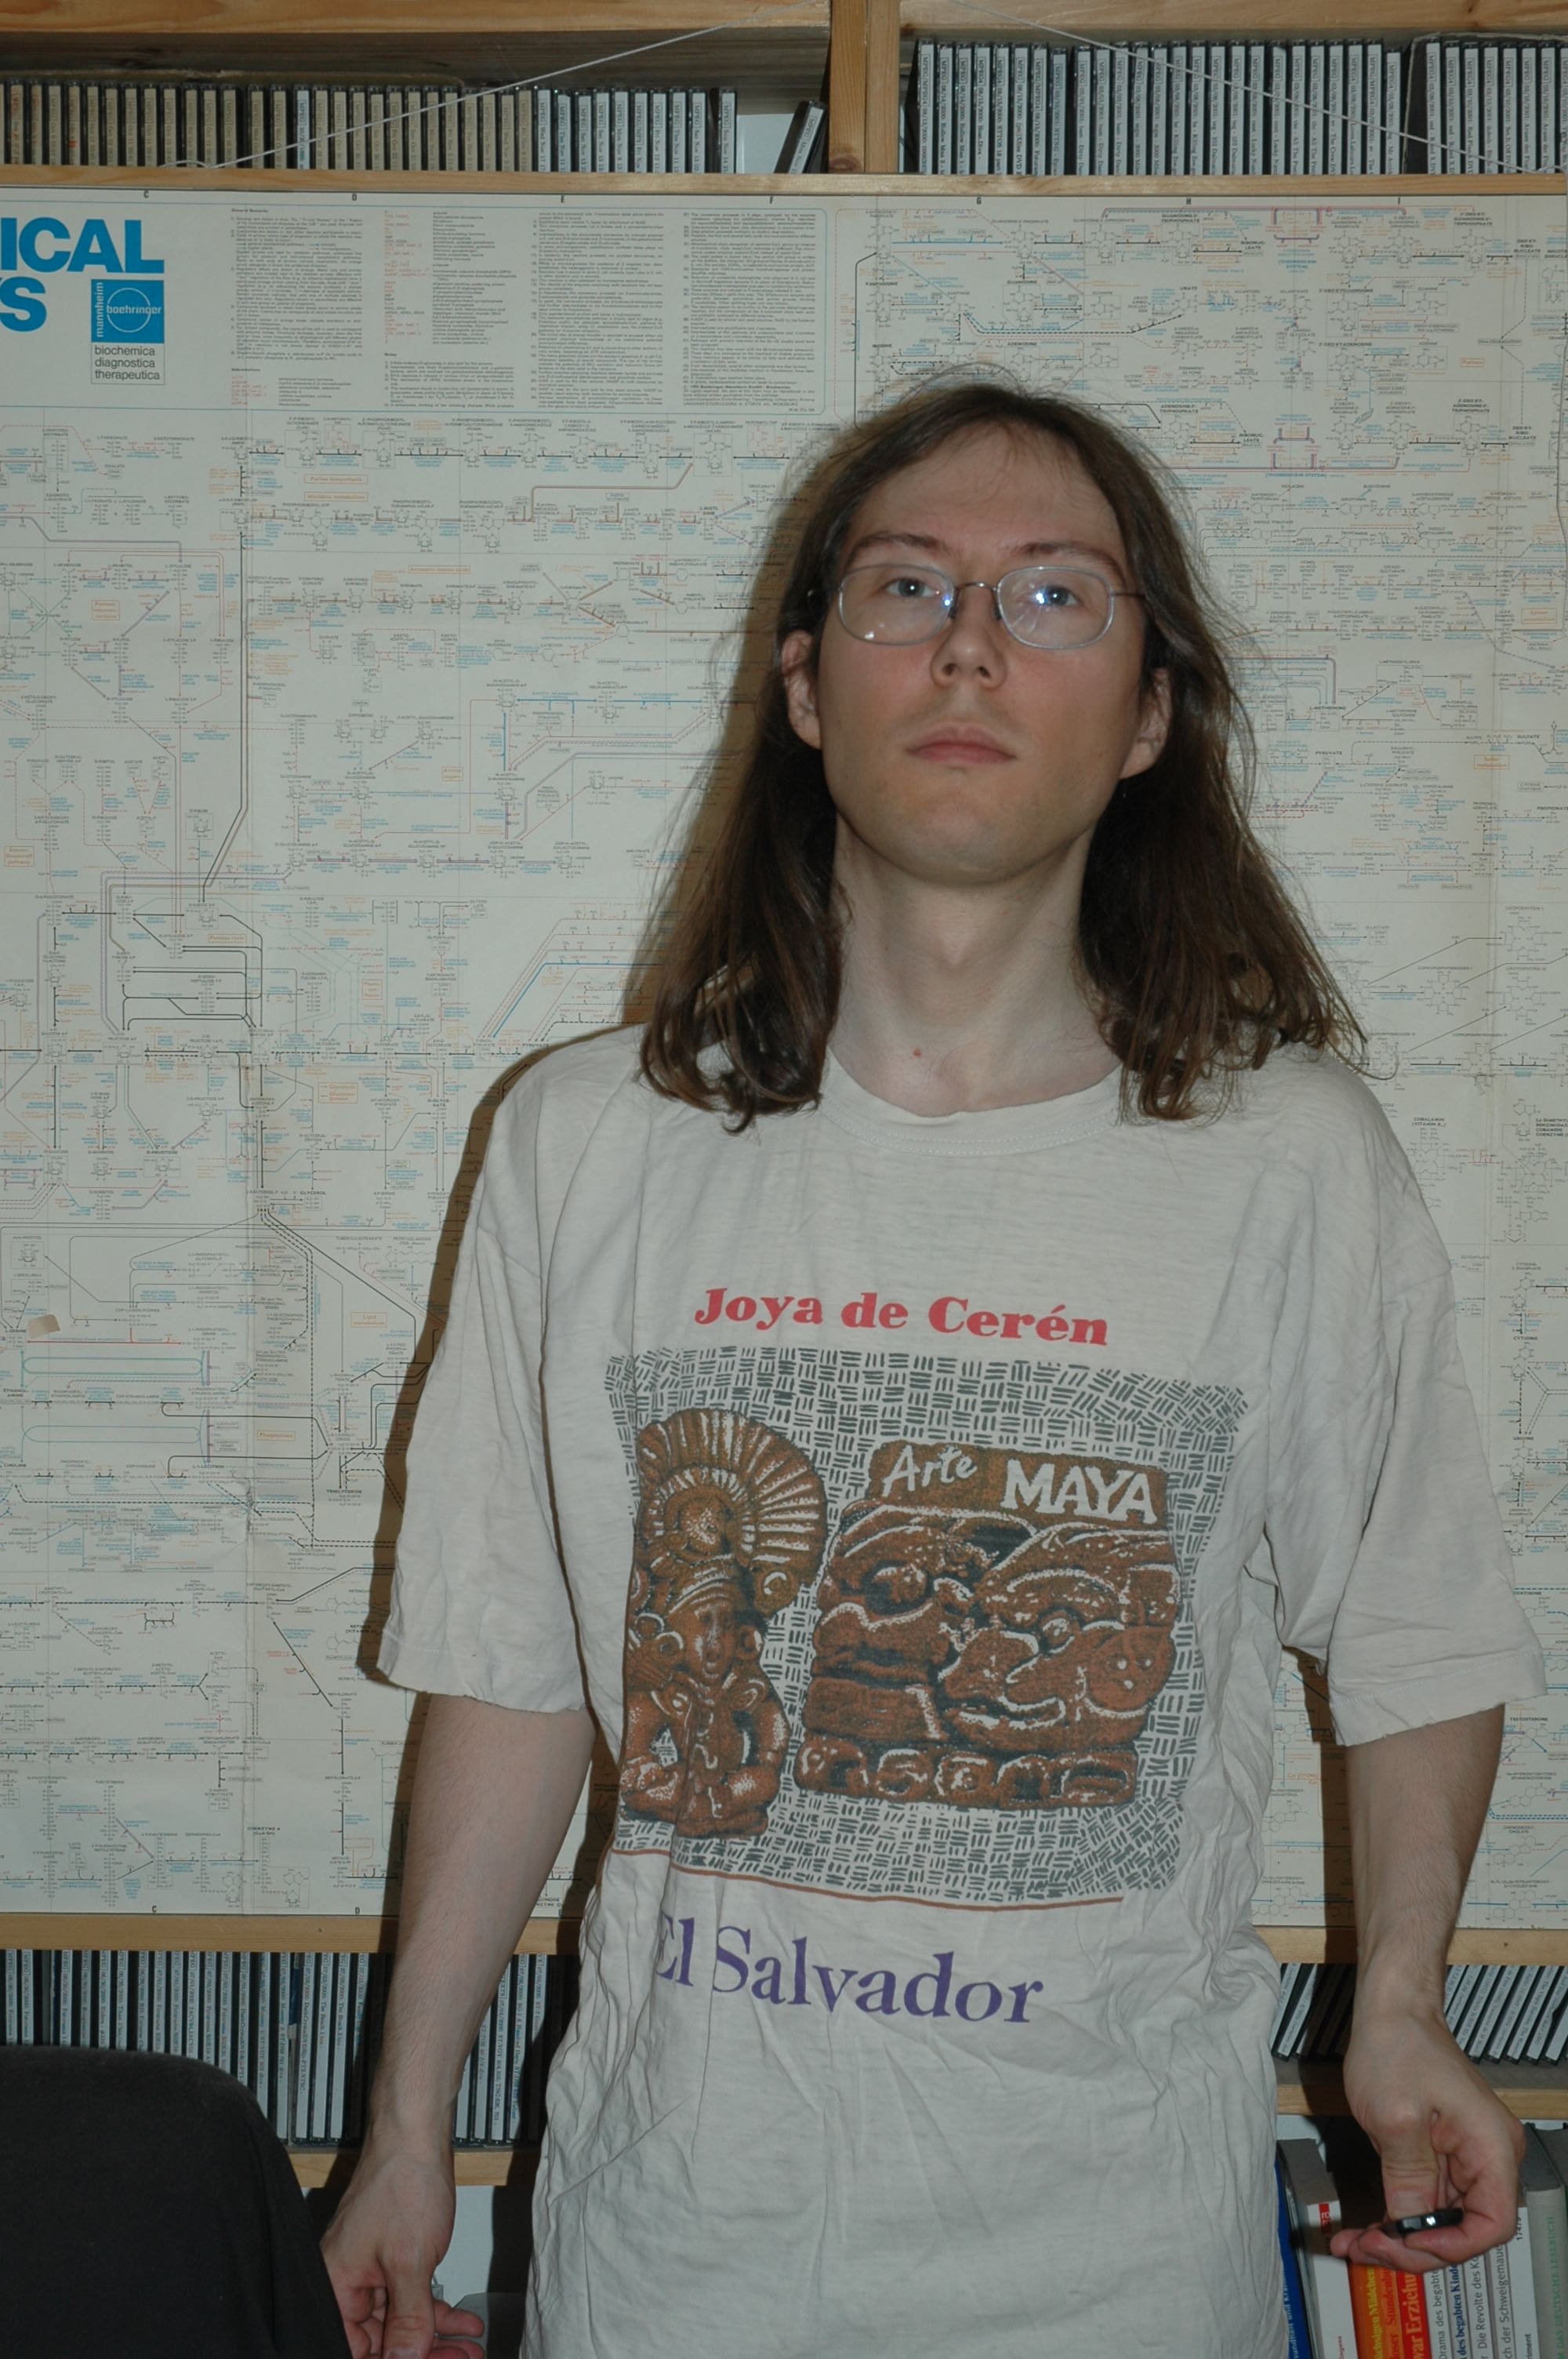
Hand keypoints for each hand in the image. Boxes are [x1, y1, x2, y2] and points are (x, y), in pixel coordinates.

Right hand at [321, 2142, 485, 2358]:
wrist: (416, 2134)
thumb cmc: (400, 2180)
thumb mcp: (409, 2260)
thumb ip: (408, 2318)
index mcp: (335, 2287)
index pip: (357, 2349)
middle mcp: (347, 2284)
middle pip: (381, 2341)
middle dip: (423, 2354)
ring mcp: (372, 2272)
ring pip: (402, 2323)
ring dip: (436, 2339)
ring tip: (468, 2350)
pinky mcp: (393, 2260)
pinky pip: (413, 2300)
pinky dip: (438, 2313)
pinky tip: (464, 2324)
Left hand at [1329, 2002, 1523, 2273]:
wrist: (1391, 2008)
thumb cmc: (1398, 2043)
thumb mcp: (1395, 2118)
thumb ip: (1407, 2178)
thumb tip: (1409, 2229)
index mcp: (1491, 2148)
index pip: (1492, 2225)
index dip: (1451, 2246)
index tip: (1408, 2243)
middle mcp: (1487, 2157)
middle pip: (1463, 2229)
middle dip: (1413, 2247)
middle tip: (1366, 2250)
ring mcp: (1464, 2157)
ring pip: (1439, 2220)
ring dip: (1399, 2238)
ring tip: (1355, 2244)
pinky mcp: (1440, 2154)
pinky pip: (1424, 2199)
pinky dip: (1396, 2216)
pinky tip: (1365, 2228)